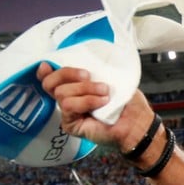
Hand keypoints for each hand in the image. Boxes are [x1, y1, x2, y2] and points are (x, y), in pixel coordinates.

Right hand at [37, 63, 154, 151]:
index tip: (49, 65)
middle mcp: (69, 99)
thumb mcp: (111, 78)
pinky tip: (101, 103)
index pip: (49, 77)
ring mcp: (69, 113)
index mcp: (75, 87)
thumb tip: (80, 59)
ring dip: (85, 89)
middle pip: (50, 82)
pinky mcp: (71, 125)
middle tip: (88, 76)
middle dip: (68, 74)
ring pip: (62, 93)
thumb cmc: (128, 102)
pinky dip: (86, 101)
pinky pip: (69, 106)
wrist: (138, 122)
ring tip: (105, 94)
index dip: (45, 71)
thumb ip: (93, 70)